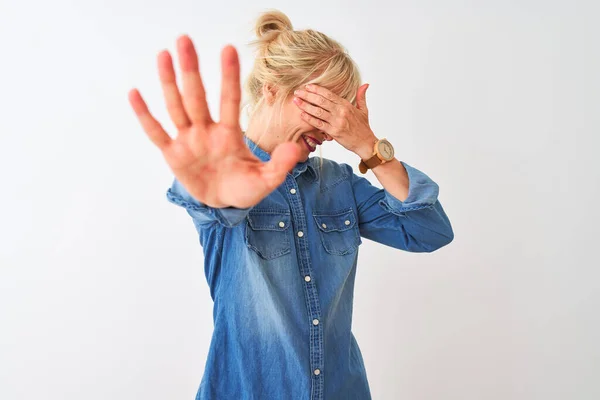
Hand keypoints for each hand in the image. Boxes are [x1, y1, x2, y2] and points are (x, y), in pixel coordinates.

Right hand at [128, 35, 301, 208]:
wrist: (223, 204)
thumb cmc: (244, 188)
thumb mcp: (266, 180)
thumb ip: (280, 165)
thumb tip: (296, 149)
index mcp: (230, 134)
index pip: (230, 100)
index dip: (228, 76)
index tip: (228, 49)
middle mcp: (207, 130)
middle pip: (197, 96)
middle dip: (191, 69)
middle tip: (185, 39)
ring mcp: (188, 140)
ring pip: (177, 106)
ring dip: (169, 82)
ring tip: (164, 55)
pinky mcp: (173, 154)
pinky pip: (156, 132)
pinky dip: (145, 115)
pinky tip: (135, 94)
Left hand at [292, 84, 376, 158]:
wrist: (365, 143)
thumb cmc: (363, 127)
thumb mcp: (364, 110)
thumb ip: (361, 96)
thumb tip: (365, 84)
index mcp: (346, 105)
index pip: (329, 94)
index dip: (317, 89)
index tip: (307, 86)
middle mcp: (341, 111)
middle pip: (321, 100)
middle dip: (307, 95)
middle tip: (297, 91)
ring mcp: (337, 122)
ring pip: (318, 111)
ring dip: (305, 105)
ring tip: (296, 101)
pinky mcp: (333, 132)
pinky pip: (318, 124)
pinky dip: (309, 119)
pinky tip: (301, 114)